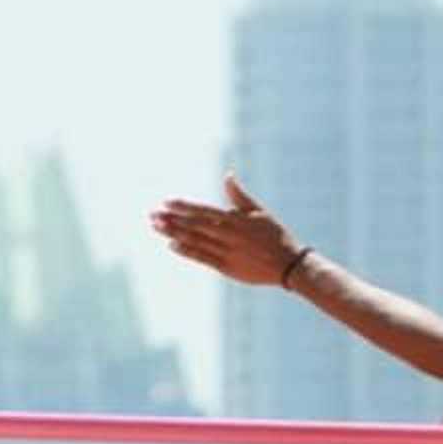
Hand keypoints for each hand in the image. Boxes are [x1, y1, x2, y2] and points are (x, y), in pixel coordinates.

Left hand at [150, 175, 302, 285]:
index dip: (183, 207)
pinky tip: (172, 244)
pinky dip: (187, 251)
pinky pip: (203, 258)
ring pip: (195, 241)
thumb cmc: (276, 236)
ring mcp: (227, 253)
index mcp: (236, 221)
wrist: (290, 265)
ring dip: (174, 233)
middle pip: (194, 226)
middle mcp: (229, 236)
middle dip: (172, 220)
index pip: (204, 211)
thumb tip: (228, 175)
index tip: (166, 203)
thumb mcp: (259, 213)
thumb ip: (239, 196)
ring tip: (156, 227)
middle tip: (152, 215)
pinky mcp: (227, 268)